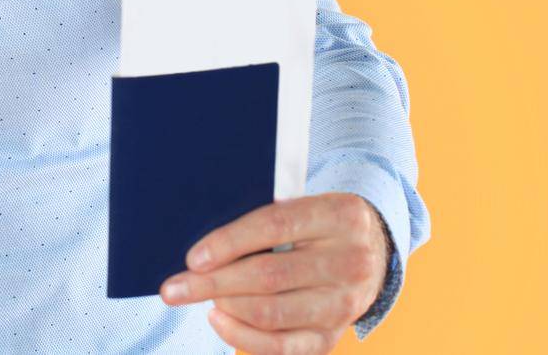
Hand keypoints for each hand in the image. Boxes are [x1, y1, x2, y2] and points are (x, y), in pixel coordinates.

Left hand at [159, 192, 389, 353]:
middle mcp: (349, 261)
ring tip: (198, 299)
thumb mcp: (305, 206)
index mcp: (340, 215)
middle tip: (174, 288)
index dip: (229, 242)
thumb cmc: (318, 225)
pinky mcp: (334, 336)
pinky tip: (219, 320)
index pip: (275, 225)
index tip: (193, 258)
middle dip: (213, 284)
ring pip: (272, 313)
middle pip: (269, 276)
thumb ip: (265, 220)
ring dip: (225, 309)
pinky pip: (282, 347)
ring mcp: (345, 304)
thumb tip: (204, 250)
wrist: (373, 252)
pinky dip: (243, 337)